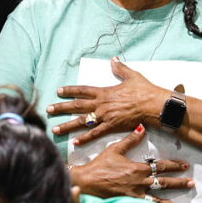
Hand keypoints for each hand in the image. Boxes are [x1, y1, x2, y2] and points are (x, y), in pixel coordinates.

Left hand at [50, 58, 169, 145]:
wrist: (153, 105)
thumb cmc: (144, 90)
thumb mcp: (131, 76)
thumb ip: (120, 68)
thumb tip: (113, 59)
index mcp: (104, 92)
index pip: (82, 91)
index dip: (69, 91)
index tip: (59, 91)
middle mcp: (101, 104)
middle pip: (77, 106)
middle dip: (61, 108)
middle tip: (48, 109)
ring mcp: (105, 117)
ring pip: (82, 122)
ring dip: (67, 126)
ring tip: (55, 129)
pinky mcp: (112, 127)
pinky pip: (95, 134)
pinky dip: (84, 139)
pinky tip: (74, 143)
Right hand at [70, 124, 193, 202]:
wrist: (86, 182)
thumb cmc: (99, 165)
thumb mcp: (115, 149)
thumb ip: (130, 139)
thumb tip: (142, 127)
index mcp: (137, 168)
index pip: (161, 166)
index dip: (174, 165)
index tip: (185, 166)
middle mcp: (139, 182)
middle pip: (164, 183)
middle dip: (179, 183)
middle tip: (192, 184)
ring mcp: (135, 195)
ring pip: (158, 201)